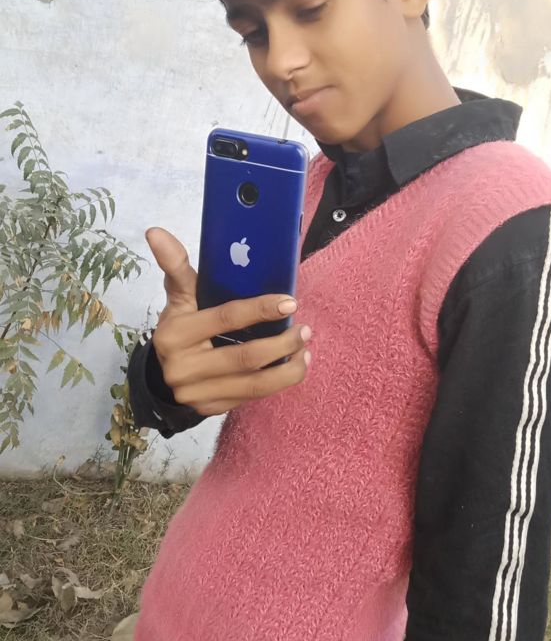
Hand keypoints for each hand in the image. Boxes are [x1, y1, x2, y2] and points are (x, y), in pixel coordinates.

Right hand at [144, 227, 311, 416]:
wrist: (162, 376)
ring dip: (288, 368)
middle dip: (282, 343)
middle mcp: (184, 368)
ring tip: (305, 349)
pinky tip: (295, 366)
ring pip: (254, 384)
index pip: (226, 319)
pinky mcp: (211, 409)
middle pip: (246, 357)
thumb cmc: (180, 327)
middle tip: (305, 329)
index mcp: (176, 334)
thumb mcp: (177, 297)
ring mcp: (197, 393)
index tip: (290, 302)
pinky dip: (278, 383)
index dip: (261, 309)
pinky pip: (252, 397)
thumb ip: (175, 265)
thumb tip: (156, 231)